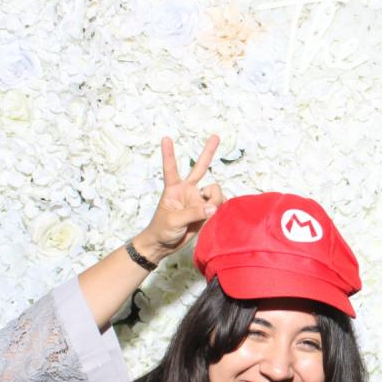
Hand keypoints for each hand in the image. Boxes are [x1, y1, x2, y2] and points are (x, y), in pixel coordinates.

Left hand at [133, 135, 225, 262]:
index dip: (169, 153)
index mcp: (174, 189)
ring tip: (211, 212)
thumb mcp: (174, 220)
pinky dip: (220, 207)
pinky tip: (216, 214)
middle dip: (208, 152)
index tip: (165, 138)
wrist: (164, 245)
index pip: (171, 167)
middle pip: (199, 168)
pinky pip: (218, 204)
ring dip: (216, 199)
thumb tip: (214, 208)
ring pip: (214, 191)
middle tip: (216, 136)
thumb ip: (194, 213)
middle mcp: (188, 190)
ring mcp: (197, 200)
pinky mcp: (205, 211)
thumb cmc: (161, 229)